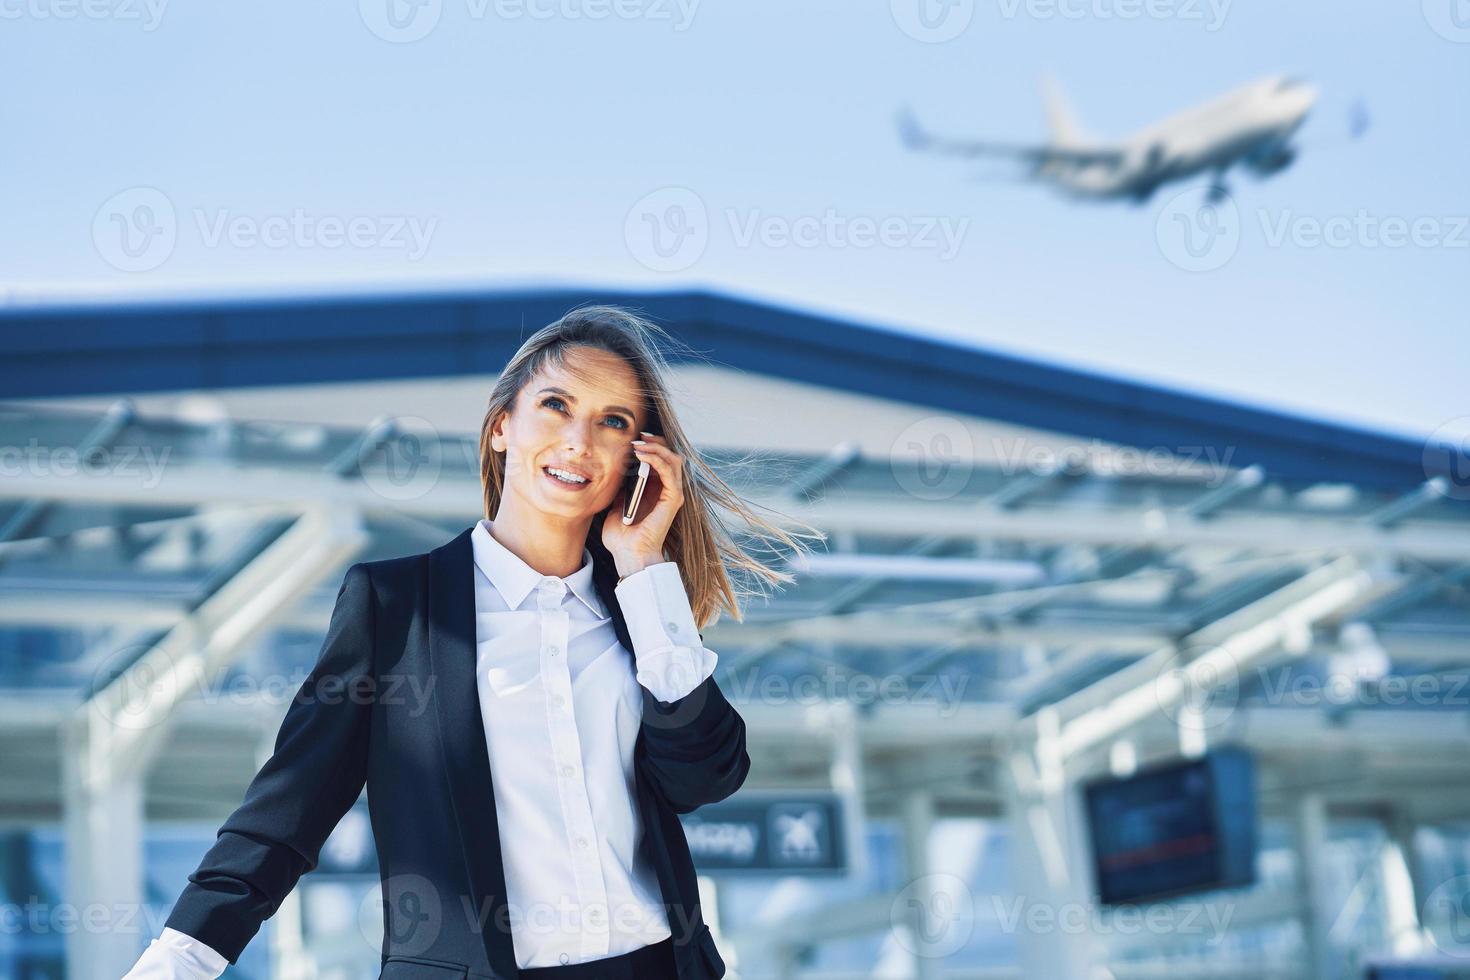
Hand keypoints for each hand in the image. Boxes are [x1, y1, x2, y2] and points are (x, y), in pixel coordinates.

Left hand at [602, 431, 684, 576]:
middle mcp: (667, 491)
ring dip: (656, 447)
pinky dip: (657, 459)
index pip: (660, 460)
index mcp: (655, 491)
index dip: (650, 446)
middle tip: (638, 435)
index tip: (633, 439)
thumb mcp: (615, 505)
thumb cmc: (621, 537)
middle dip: (655, 442)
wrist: (628, 556)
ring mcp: (672, 495)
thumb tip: (614, 469)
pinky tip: (641, 454)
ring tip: (638, 444)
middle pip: (670, 455)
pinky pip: (670, 472)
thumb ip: (620, 488)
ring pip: (673, 459)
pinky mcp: (673, 499)